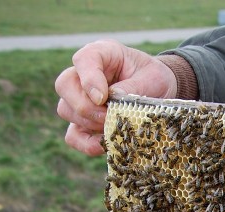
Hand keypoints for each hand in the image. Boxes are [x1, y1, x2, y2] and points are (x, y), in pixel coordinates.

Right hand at [55, 40, 178, 154]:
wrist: (160, 92)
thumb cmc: (154, 78)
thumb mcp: (153, 78)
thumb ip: (133, 88)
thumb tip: (114, 104)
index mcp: (102, 54)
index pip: (83, 60)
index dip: (88, 80)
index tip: (102, 98)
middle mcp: (83, 74)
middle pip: (64, 86)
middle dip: (86, 106)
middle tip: (109, 116)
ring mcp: (79, 98)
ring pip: (65, 110)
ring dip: (89, 123)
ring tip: (115, 126)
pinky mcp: (83, 122)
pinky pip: (72, 135)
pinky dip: (86, 143)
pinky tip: (105, 144)